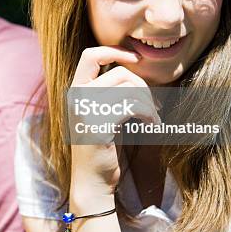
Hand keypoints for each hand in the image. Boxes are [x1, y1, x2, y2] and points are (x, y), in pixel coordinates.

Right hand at [69, 46, 159, 198]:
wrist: (93, 180)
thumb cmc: (104, 147)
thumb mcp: (104, 113)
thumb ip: (111, 92)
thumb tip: (137, 72)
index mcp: (76, 91)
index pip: (90, 55)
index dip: (114, 51)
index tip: (136, 59)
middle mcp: (76, 97)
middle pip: (118, 72)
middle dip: (143, 86)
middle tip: (153, 105)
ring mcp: (85, 110)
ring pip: (128, 88)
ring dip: (149, 103)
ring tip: (154, 118)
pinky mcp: (98, 124)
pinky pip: (133, 106)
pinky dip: (149, 114)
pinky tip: (153, 127)